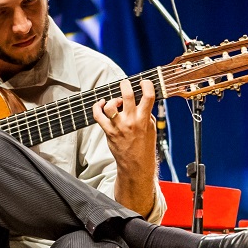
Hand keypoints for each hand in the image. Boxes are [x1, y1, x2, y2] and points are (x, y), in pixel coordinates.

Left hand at [92, 78, 156, 214]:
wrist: (136, 165)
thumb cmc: (144, 146)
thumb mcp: (151, 129)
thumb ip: (146, 114)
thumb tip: (141, 100)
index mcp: (145, 119)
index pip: (148, 96)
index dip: (146, 85)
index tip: (144, 82)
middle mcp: (131, 121)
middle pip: (126, 95)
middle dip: (125, 85)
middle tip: (125, 83)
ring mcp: (119, 126)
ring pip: (110, 105)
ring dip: (112, 99)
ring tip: (116, 102)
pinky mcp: (109, 132)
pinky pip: (98, 116)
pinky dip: (97, 107)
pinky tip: (100, 103)